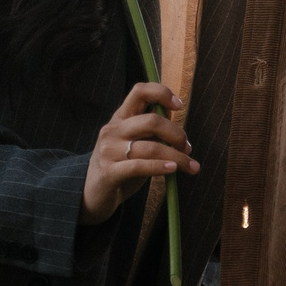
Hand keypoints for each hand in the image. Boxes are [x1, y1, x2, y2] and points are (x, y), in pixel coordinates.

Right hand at [80, 81, 195, 222]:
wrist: (94, 194)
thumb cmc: (121, 166)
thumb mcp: (135, 143)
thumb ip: (152, 131)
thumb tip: (177, 123)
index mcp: (120, 118)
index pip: (139, 91)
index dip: (161, 93)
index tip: (179, 105)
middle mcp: (112, 130)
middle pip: (151, 121)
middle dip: (176, 134)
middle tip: (187, 148)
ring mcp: (109, 151)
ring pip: (150, 147)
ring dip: (177, 157)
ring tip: (191, 166)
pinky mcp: (109, 172)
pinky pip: (139, 166)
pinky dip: (160, 167)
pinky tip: (172, 170)